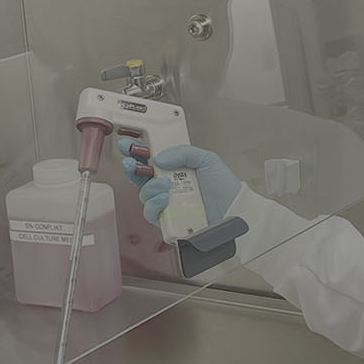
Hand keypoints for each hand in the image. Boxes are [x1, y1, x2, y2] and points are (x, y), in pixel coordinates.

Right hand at [118, 139, 241, 226]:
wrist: (235, 212)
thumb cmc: (225, 189)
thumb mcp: (207, 160)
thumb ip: (184, 152)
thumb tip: (159, 156)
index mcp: (176, 169)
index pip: (150, 158)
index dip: (137, 150)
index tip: (128, 143)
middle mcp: (168, 186)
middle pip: (140, 176)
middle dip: (131, 166)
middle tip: (131, 161)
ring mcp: (167, 203)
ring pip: (144, 194)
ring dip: (149, 186)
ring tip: (164, 184)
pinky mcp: (168, 220)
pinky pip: (151, 212)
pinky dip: (154, 204)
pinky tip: (164, 198)